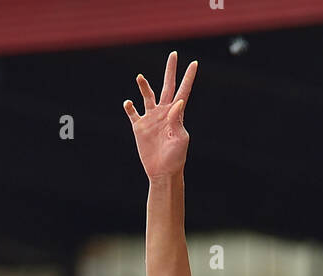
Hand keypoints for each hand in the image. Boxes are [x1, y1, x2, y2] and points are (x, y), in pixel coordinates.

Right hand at [124, 51, 197, 181]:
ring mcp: (151, 119)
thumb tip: (177, 102)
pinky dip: (129, 107)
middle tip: (173, 55)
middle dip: (170, 71)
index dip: (188, 78)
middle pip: (167, 86)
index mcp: (176, 115)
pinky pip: (132, 113)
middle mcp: (164, 113)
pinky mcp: (139, 127)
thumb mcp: (180, 139)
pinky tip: (128, 104)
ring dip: (144, 86)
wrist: (163, 173)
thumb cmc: (176, 158)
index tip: (194, 63)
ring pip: (147, 96)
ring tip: (140, 78)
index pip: (183, 91)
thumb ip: (178, 120)